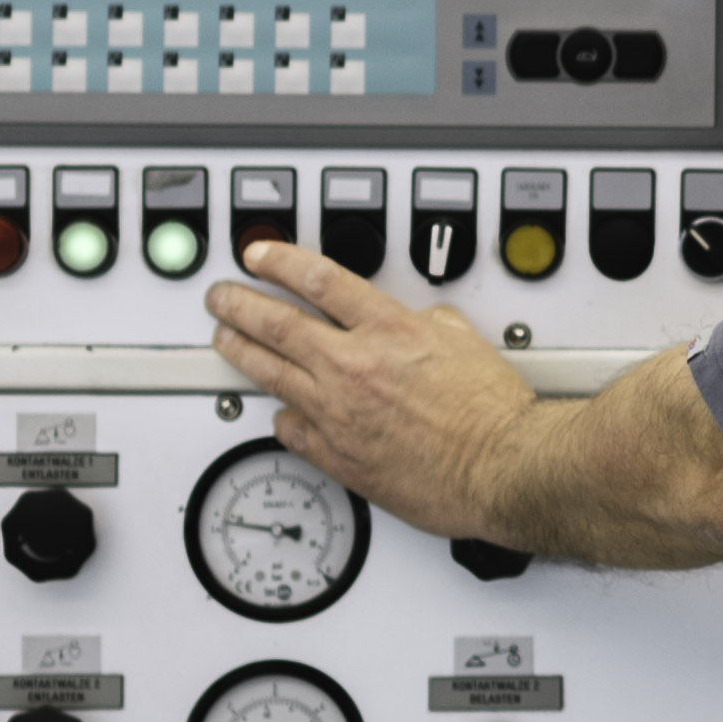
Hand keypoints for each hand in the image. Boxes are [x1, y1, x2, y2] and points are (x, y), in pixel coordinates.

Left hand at [209, 240, 536, 540]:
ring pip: (270, 373)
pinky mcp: (336, 455)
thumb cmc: (492, 411)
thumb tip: (413, 322)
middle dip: (239, 304)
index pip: (320, 280)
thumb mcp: (465, 340)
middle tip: (221, 296)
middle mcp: (355, 366)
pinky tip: (275, 408)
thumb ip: (426, 322)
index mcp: (390, 329)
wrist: (501, 466)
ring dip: (240, 351)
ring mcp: (339, 412)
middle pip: (278, 323)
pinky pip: (289, 428)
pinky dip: (280, 414)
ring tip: (225, 339)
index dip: (280, 262)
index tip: (259, 255)